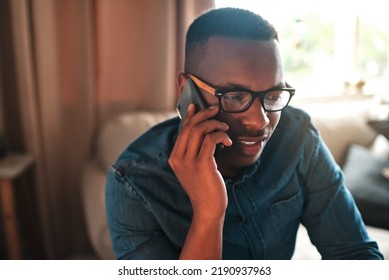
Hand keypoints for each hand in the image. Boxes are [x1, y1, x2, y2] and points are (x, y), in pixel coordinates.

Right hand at [169, 104, 231, 218]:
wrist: (208, 209)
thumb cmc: (205, 187)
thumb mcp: (194, 168)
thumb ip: (194, 152)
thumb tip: (203, 131)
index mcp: (174, 158)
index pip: (182, 130)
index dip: (190, 116)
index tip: (197, 106)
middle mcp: (178, 158)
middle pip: (189, 127)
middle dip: (204, 114)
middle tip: (216, 110)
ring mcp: (188, 161)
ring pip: (199, 130)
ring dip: (214, 124)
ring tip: (225, 128)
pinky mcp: (202, 164)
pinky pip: (210, 140)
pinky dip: (221, 136)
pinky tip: (228, 142)